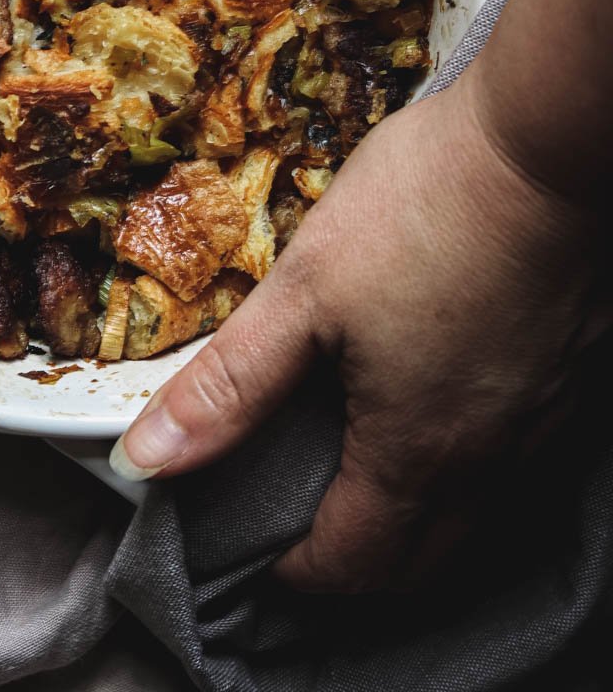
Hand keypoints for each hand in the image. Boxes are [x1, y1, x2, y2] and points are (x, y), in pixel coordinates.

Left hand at [111, 67, 599, 591]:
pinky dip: (457, 459)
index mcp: (415, 454)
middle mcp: (488, 460)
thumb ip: (229, 385)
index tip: (250, 544)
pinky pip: (509, 453)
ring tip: (351, 461)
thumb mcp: (303, 289)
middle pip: (418, 559)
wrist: (543, 141)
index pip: (352, 566)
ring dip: (408, 513)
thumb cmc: (423, 206)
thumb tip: (146, 462)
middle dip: (352, 559)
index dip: (292, 568)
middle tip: (295, 519)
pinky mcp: (564, 372)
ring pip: (470, 510)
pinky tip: (426, 397)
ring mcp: (535, 419)